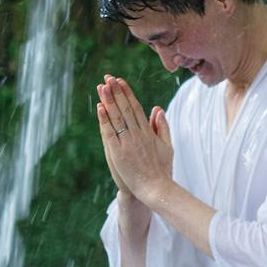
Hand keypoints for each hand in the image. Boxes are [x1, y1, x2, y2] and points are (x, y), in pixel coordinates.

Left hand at [97, 75, 173, 202]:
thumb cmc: (162, 169)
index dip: (127, 93)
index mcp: (148, 132)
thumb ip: (162, 127)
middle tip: (108, 78)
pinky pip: (110, 133)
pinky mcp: (118, 152)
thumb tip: (157, 109)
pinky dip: (105, 120)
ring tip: (102, 87)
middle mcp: (138, 134)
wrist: (156, 188)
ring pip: (117, 117)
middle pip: (125, 108)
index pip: (136, 107)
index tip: (120, 81)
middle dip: (116, 92)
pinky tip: (100, 108)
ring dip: (109, 101)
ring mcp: (128, 143)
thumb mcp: (166, 145)